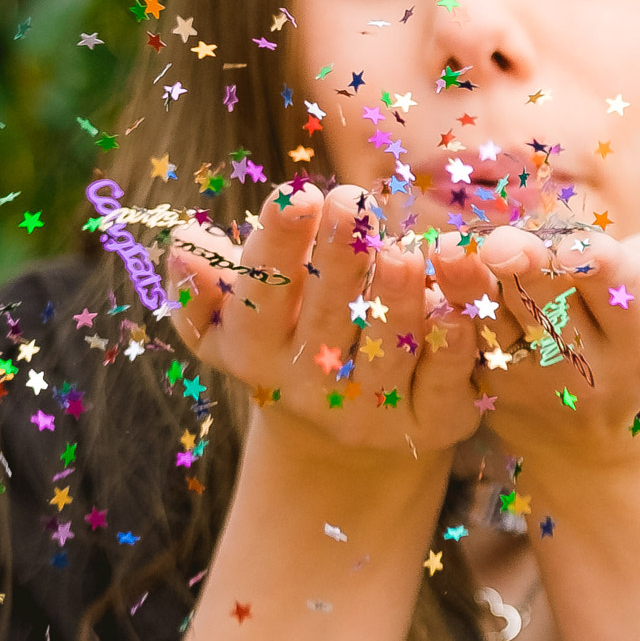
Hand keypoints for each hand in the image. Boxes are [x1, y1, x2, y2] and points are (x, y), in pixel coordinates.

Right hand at [166, 183, 484, 460]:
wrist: (340, 445)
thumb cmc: (284, 346)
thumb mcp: (231, 326)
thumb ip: (203, 289)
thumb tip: (182, 244)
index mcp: (257, 353)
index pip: (259, 298)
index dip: (277, 248)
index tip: (295, 195)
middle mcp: (311, 388)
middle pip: (327, 319)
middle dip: (340, 258)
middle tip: (353, 200)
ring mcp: (372, 412)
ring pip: (387, 350)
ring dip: (397, 299)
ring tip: (403, 250)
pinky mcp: (430, 426)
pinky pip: (444, 383)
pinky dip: (452, 345)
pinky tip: (457, 304)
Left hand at [445, 217, 639, 470]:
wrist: (612, 439)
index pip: (613, 287)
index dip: (584, 262)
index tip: (569, 244)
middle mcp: (590, 369)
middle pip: (548, 304)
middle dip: (522, 271)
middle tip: (492, 243)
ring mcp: (534, 386)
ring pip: (496, 328)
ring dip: (466, 289)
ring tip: (444, 251)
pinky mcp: (489, 395)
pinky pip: (458, 351)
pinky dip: (438, 316)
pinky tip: (415, 278)